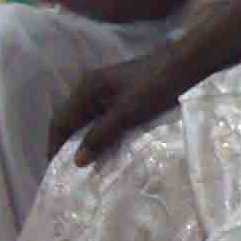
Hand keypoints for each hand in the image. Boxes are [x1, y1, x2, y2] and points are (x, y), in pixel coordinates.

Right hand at [50, 46, 185, 164]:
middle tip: (69, 176)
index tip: (53, 172)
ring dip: (86, 143)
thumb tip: (76, 161)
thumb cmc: (155, 84)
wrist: (187, 64)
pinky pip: (104, 120)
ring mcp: (108, 91)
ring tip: (87, 170)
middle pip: (72, 122)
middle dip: (68, 147)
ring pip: (89, 122)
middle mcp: (92, 88)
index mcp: (87, 88)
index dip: (53, 146)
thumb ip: (100, 135)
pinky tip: (108, 152)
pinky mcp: (123, 96)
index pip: (60, 122)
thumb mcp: (127, 112)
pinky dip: (102, 136)